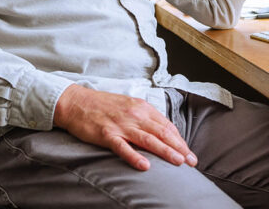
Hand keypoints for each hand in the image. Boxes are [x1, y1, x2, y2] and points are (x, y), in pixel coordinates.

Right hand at [53, 84, 197, 170]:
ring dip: (165, 151)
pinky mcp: (106, 134)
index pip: (166, 125)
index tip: (189, 152)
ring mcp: (120, 124)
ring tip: (179, 162)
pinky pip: (122, 147)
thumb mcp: (128, 106)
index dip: (179, 140)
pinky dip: (134, 156)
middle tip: (192, 161)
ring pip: (148, 139)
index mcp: (141, 107)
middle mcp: (134, 114)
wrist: (76, 102)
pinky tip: (145, 166)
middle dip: (179, 147)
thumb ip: (144, 117)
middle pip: (161, 132)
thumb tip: (162, 132)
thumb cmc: (103, 105)